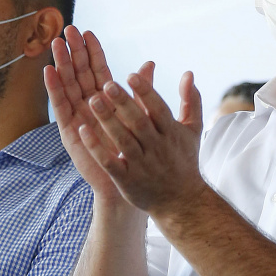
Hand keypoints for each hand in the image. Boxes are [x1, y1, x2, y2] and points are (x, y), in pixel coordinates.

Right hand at [44, 26, 154, 203]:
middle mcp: (89, 104)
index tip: (87, 31)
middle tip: (67, 29)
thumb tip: (150, 63)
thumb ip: (142, 89)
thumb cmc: (136, 148)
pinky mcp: (70, 131)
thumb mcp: (141, 113)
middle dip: (74, 51)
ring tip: (56, 44)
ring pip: (68, 85)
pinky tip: (49, 72)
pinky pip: (61, 106)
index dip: (92, 51)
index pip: (97, 69)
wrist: (131, 180)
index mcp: (106, 99)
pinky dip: (54, 89)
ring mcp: (78, 116)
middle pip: (79, 73)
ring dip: (61, 64)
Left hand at [79, 69, 204, 216]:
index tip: (131, 75)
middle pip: (139, 122)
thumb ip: (191, 100)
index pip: (158, 109)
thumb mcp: (192, 129)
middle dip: (123, 103)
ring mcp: (141, 165)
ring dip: (107, 120)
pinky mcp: (126, 180)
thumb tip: (188, 73)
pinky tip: (83, 130)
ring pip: (123, 140)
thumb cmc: (184, 159)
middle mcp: (157, 148)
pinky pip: (109, 162)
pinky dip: (96, 147)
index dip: (145, 92)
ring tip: (92, 100)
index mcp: (171, 133)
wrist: (181, 202)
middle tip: (107, 84)